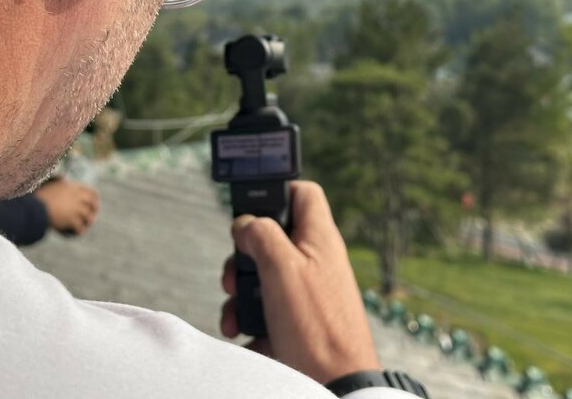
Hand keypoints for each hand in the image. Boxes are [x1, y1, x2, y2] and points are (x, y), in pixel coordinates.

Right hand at [33, 178, 99, 235]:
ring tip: (86, 225)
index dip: (94, 197)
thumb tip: (62, 177)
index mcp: (72, 186)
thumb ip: (57, 180)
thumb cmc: (37, 195)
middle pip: (92, 203)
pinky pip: (79, 227)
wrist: (33, 207)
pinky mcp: (71, 219)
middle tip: (92, 215)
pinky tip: (78, 233)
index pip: (89, 191)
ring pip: (88, 216)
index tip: (94, 202)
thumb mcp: (49, 182)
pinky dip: (80, 231)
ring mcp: (75, 208)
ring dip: (88, 221)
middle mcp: (76, 196)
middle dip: (94, 209)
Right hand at [219, 181, 380, 384]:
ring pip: (263, 277)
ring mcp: (307, 293)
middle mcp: (315, 261)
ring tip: (235, 313)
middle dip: (243, 256)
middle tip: (235, 274)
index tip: (251, 210)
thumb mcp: (282, 268)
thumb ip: (261, 235)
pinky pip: (265, 310)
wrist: (336, 385)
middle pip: (271, 239)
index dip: (275, 192)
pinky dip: (248, 320)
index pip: (302, 193)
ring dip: (241, 293)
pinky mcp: (297, 322)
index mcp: (319, 238)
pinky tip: (243, 333)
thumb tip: (245, 223)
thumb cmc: (317, 327)